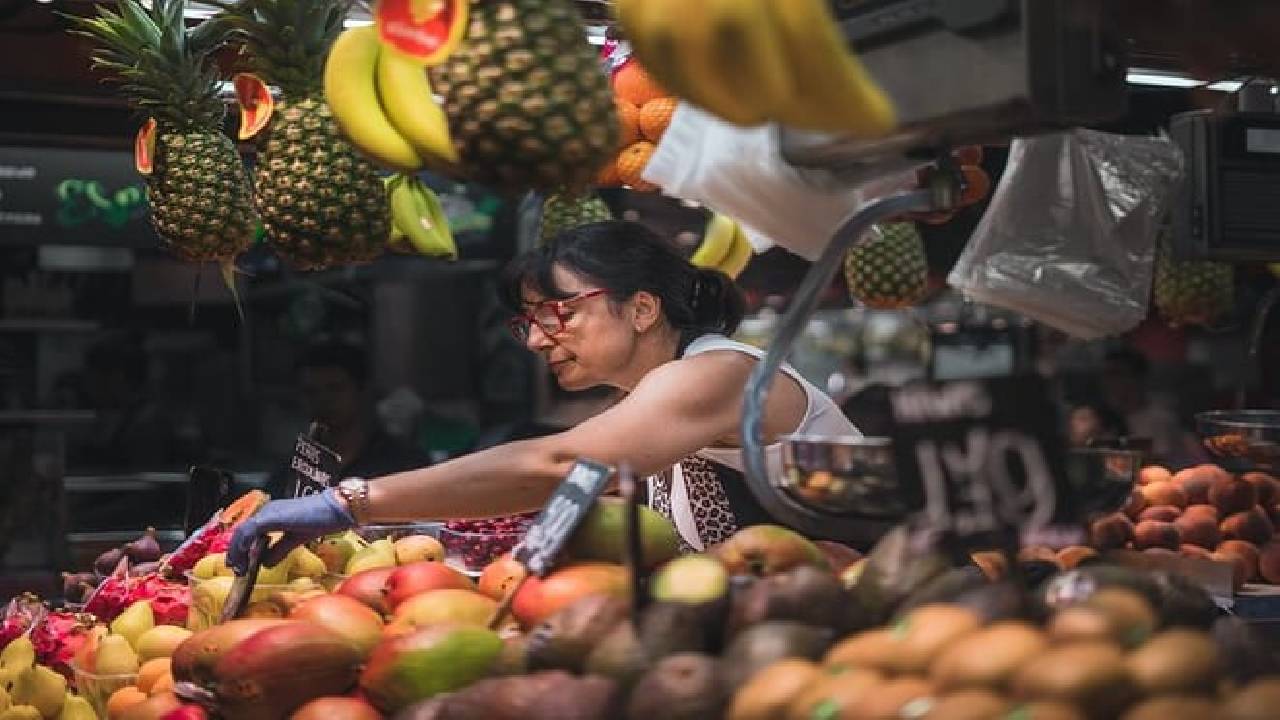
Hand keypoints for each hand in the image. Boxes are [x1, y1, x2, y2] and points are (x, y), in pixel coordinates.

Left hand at [226, 489, 355, 573]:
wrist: (334, 510)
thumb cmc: (321, 520)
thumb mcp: (295, 539)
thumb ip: (279, 550)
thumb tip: (265, 564)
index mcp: (272, 515)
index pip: (248, 532)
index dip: (240, 549)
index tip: (239, 565)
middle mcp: (267, 511)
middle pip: (242, 532)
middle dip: (236, 552)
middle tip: (236, 569)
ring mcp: (268, 512)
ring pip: (242, 532)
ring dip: (237, 551)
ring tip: (238, 568)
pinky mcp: (271, 517)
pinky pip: (250, 531)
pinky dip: (244, 546)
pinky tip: (244, 558)